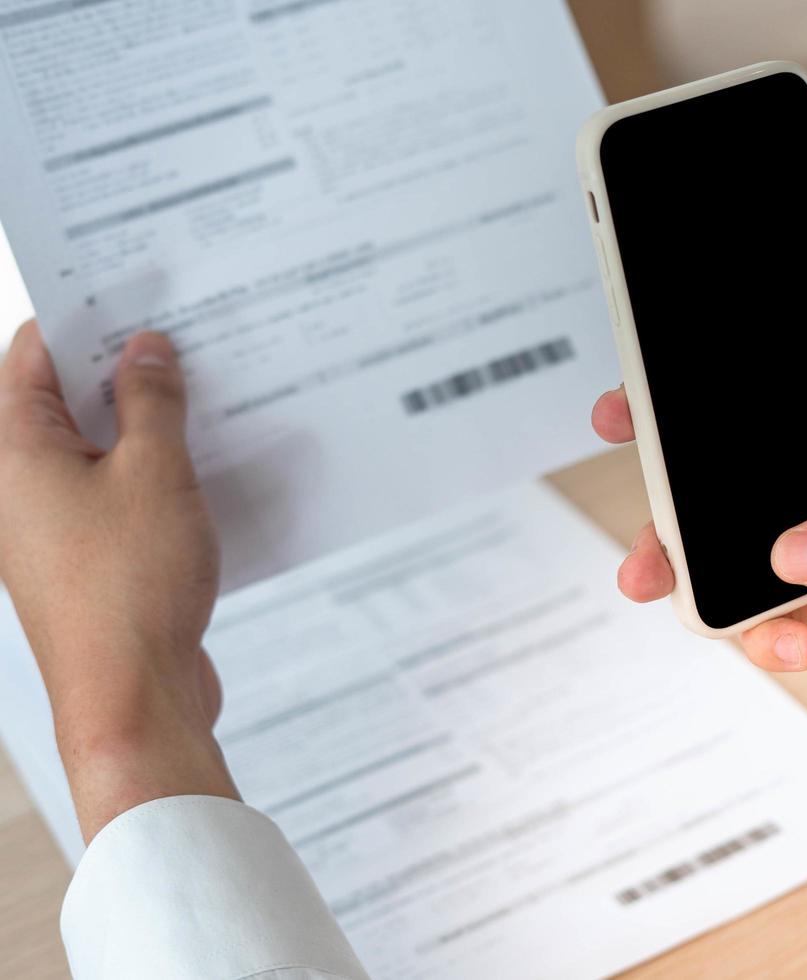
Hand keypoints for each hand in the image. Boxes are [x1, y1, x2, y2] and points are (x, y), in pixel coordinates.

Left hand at [0, 323, 236, 841]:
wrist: (130, 697)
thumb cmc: (130, 587)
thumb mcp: (155, 472)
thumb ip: (152, 402)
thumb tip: (145, 351)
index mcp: (14, 448)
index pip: (35, 351)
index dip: (89, 314)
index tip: (141, 291)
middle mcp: (19, 483)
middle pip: (66, 397)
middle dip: (128, 366)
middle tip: (191, 338)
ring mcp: (51, 523)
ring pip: (98, 447)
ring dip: (149, 423)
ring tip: (212, 397)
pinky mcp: (87, 558)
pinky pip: (117, 492)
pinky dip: (155, 471)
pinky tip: (209, 465)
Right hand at [592, 262, 806, 724]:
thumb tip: (796, 553)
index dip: (753, 286)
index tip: (679, 291)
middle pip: (746, 417)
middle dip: (679, 424)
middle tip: (626, 425)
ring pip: (738, 515)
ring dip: (690, 545)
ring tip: (663, 578)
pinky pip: (768, 596)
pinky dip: (756, 624)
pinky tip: (787, 644)